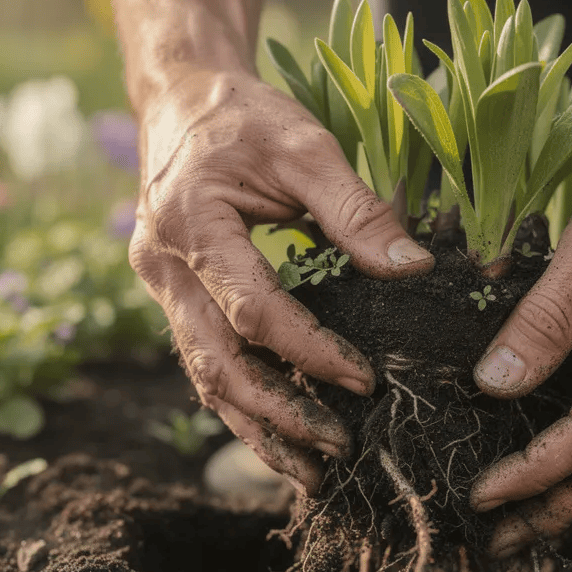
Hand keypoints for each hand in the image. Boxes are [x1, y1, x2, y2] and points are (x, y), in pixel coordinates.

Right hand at [128, 66, 433, 493]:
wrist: (179, 99)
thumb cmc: (244, 116)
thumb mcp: (303, 145)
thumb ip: (355, 207)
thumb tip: (411, 267)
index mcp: (191, 224)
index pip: (252, 311)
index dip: (310, 351)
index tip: (365, 380)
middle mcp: (163, 267)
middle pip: (215, 365)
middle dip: (279, 415)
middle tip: (339, 450)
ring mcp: (160, 289)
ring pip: (204, 378)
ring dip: (257, 428)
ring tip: (312, 471)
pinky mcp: (174, 300)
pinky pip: (205, 362)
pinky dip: (244, 403)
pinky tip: (284, 433)